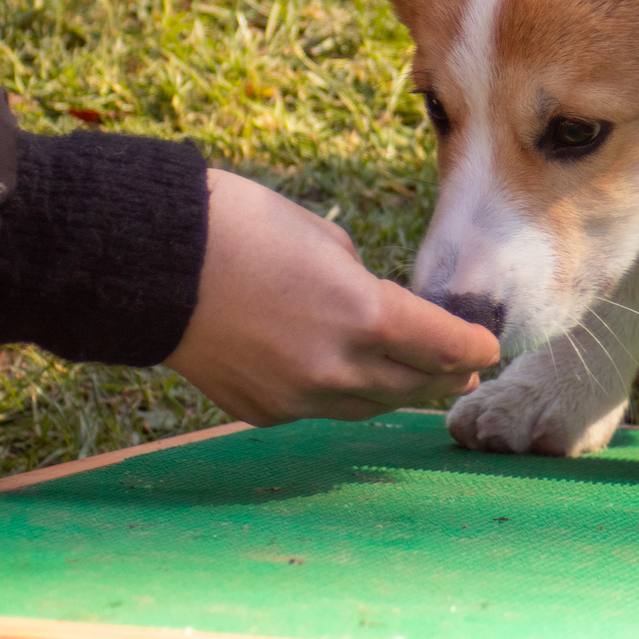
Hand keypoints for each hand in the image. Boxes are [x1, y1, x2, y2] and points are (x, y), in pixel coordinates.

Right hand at [163, 170, 499, 425]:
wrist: (149, 261)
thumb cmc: (239, 227)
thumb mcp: (326, 242)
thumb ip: (366, 288)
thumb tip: (383, 316)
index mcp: (367, 316)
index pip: (447, 346)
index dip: (474, 347)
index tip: (488, 347)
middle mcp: (339, 367)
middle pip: (415, 386)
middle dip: (444, 376)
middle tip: (464, 370)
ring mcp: (298, 396)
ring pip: (369, 406)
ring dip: (397, 392)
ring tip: (416, 382)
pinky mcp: (261, 411)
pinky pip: (318, 408)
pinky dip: (340, 394)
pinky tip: (346, 378)